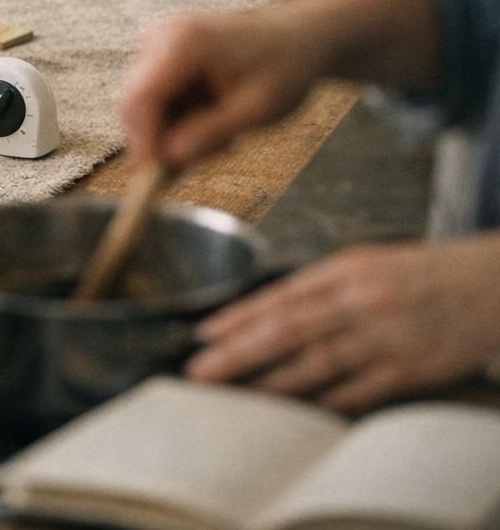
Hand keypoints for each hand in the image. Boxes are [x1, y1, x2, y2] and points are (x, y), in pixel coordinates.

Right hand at [119, 8, 323, 172]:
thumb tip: (168, 161)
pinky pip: (152, 97)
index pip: (139, 100)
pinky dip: (175, 117)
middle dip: (159, 141)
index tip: (155, 180)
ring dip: (171, 131)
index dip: (142, 143)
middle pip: (133, 104)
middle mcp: (160, 37)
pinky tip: (210, 117)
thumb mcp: (257, 109)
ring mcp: (156, 42)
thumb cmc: (285, 67)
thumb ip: (210, 134)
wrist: (298, 35)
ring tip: (220, 136)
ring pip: (141, 105)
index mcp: (183, 43)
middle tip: (193, 169)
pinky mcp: (159, 52)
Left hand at [186, 233, 499, 410]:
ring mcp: (385, 338)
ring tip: (238, 396)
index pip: (280, 298)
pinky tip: (298, 411)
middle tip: (201, 371)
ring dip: (272, 383)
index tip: (205, 335)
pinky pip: (360, 391)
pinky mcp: (411, 369)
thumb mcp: (366, 262)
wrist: (491, 284)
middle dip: (238, 353)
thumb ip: (318, 285)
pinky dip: (326, 401)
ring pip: (317, 364)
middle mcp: (360, 303)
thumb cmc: (422, 273)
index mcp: (345, 271)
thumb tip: (268, 310)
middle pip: (287, 331)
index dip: (239, 318)